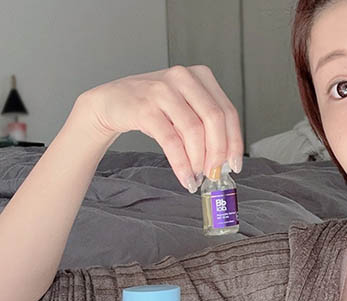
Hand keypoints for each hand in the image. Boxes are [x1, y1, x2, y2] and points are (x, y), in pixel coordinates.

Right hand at [76, 65, 243, 192]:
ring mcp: (163, 90)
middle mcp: (183, 77)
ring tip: (196, 177)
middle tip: (214, 173)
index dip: (234, 142)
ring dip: (198, 161)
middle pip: (215, 120)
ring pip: (194, 130)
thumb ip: (205, 126)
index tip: (234, 164)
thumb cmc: (152, 107)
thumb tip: (223, 161)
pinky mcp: (145, 107)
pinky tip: (184, 176)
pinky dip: (181, 163)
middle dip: (218, 152)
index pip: (228, 111)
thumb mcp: (184, 108)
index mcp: (200, 76)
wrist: (112, 101)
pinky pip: (171, 140)